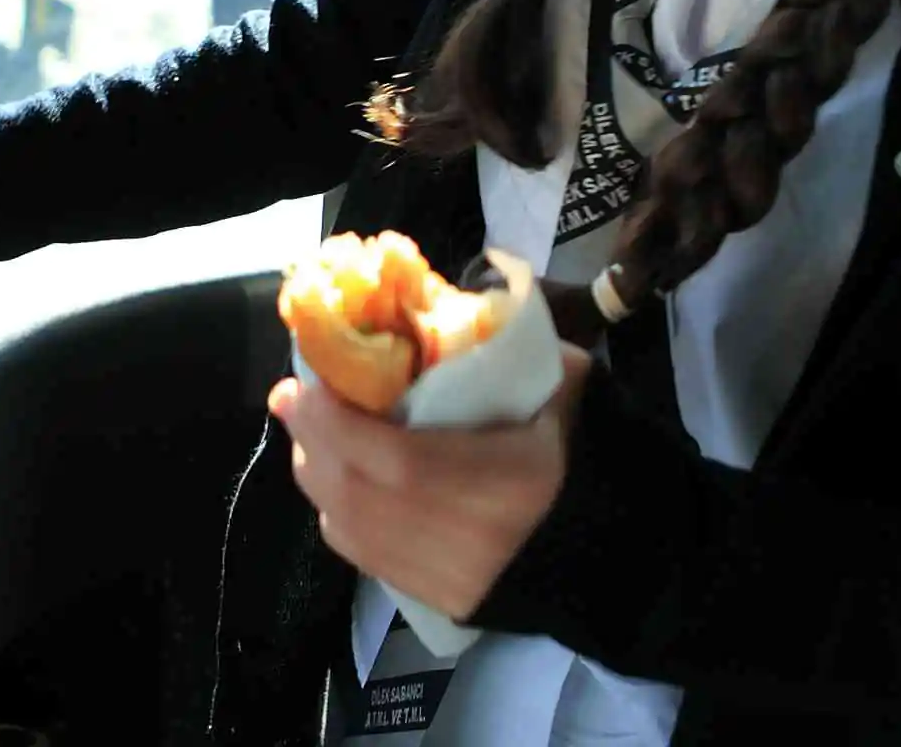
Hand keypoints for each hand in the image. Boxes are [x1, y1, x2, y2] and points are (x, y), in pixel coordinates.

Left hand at [269, 344, 593, 622]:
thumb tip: (469, 301)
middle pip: (355, 494)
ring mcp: (442, 577)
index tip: (306, 383)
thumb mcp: (563, 393)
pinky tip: (338, 480)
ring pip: (348, 526)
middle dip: (312, 439)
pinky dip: (338, 512)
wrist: (607, 557)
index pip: (396, 461)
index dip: (338, 424)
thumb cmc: (581, 462)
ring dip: (317, 472)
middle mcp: (462, 539)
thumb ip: (517, 350)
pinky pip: (361, 555)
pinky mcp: (431, 598)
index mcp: (500, 484)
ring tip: (311, 430)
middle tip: (293, 395)